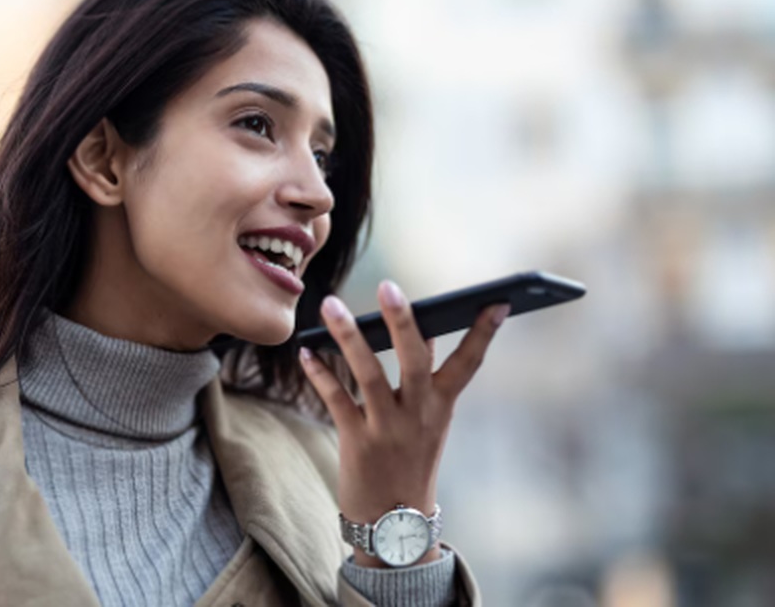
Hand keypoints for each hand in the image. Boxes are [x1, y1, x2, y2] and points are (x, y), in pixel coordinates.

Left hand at [298, 280, 508, 567]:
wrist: (394, 521)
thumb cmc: (411, 457)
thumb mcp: (430, 419)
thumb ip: (425, 374)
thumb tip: (421, 327)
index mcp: (442, 404)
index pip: (469, 362)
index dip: (484, 333)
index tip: (499, 300)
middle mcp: (419, 414)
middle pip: (414, 359)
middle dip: (403, 321)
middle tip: (388, 285)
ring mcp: (388, 428)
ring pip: (368, 374)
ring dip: (348, 336)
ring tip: (331, 304)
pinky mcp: (358, 440)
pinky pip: (336, 398)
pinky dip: (320, 372)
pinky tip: (307, 351)